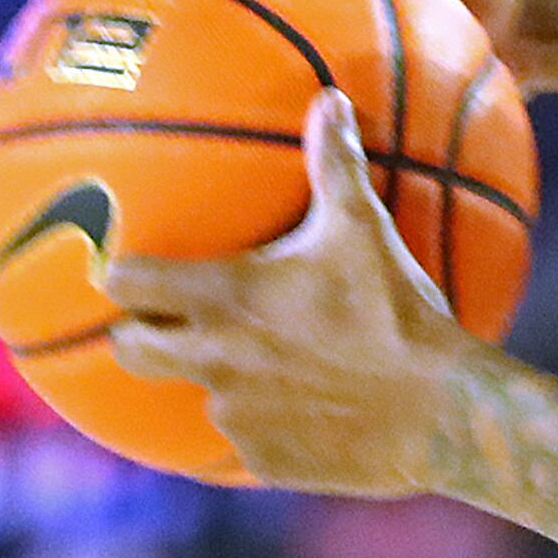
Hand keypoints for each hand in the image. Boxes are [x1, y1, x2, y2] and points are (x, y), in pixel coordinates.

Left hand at [102, 90, 463, 496]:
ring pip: (195, 394)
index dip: (118, 272)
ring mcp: (233, 414)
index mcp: (226, 298)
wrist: (439, 410)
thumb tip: (327, 100)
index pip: (125, 282)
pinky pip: (247, 437)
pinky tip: (307, 410)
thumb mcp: (366, 228)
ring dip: (216, 377)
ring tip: (260, 364)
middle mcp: (214, 358)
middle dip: (135, 331)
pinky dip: (265, 422)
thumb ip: (335, 164)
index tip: (125, 266)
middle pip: (129, 348)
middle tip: (163, 318)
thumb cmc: (398, 311)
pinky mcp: (261, 458)